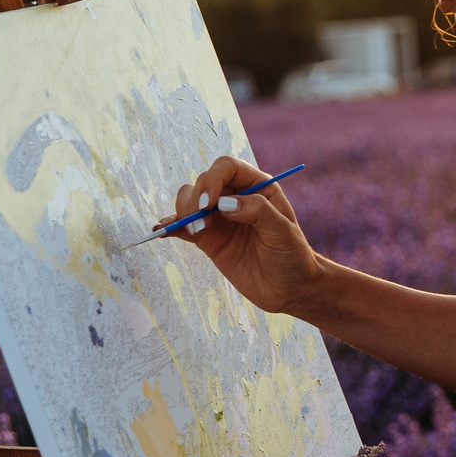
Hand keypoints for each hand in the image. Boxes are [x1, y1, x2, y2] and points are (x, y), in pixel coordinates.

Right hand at [165, 155, 326, 317]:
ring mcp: (219, 218)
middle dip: (196, 199)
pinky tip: (162, 231)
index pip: (226, 167)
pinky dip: (172, 227)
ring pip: (190, 201)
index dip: (212, 179)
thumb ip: (258, 212)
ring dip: (183, 212)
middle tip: (201, 224)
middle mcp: (235, 197)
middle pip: (204, 182)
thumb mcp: (283, 232)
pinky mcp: (208, 239)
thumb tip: (224, 204)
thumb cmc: (293, 256)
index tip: (208, 203)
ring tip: (193, 232)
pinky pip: (184, 227)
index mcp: (257, 186)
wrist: (290, 289)